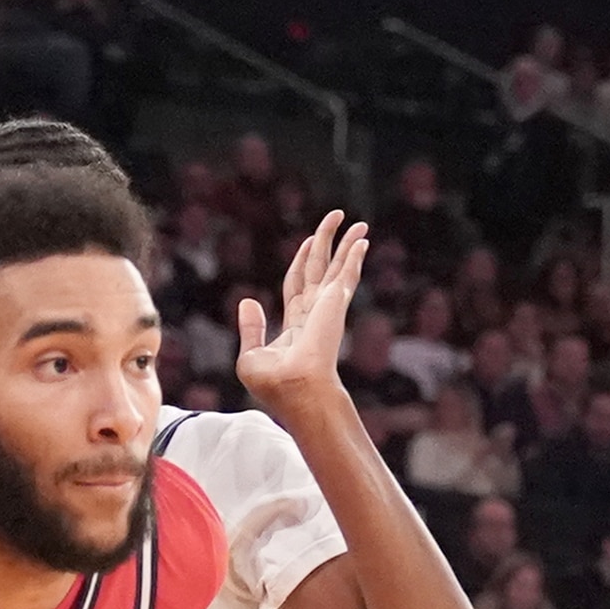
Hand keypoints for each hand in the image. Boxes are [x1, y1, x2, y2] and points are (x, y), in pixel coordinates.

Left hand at [232, 210, 366, 417]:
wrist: (296, 390)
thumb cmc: (274, 384)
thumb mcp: (251, 356)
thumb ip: (252, 328)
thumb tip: (248, 301)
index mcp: (296, 326)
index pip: (298, 285)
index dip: (301, 262)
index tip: (307, 242)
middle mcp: (315, 313)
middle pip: (320, 269)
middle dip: (326, 243)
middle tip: (336, 218)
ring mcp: (327, 308)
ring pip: (336, 266)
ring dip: (346, 243)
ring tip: (358, 222)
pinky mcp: (335, 303)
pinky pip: (346, 274)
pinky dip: (354, 256)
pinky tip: (361, 240)